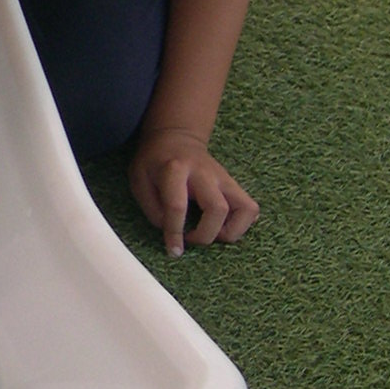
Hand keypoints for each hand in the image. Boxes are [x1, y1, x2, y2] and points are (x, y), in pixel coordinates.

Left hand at [128, 126, 258, 255]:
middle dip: (206, 235)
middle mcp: (205, 173)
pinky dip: (242, 225)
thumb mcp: (139, 179)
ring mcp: (224, 178)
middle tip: (190, 239)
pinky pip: (250, 209)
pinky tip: (223, 226)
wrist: (176, 137)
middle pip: (217, 208)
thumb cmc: (154, 160)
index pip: (177, 205)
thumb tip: (172, 232)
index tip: (173, 250)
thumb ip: (152, 207)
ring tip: (211, 234)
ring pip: (246, 209)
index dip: (174, 232)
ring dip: (231, 232)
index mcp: (175, 169)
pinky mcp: (235, 185)